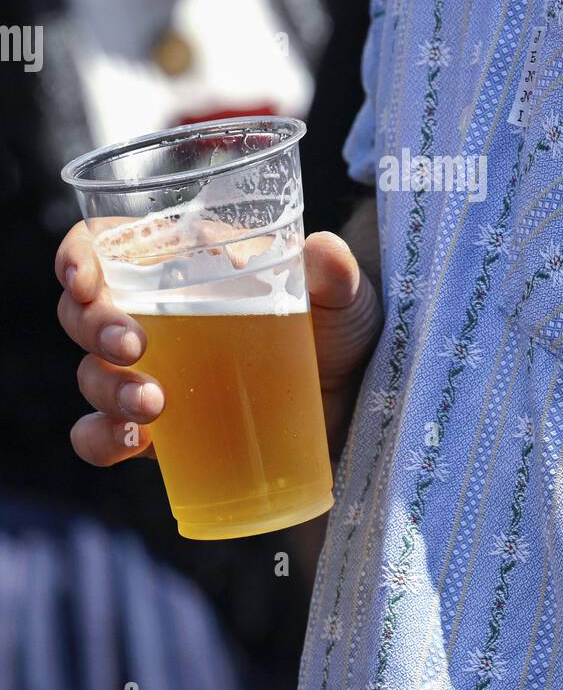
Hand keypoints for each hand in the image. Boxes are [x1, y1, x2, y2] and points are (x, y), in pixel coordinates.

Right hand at [55, 223, 382, 466]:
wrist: (358, 412)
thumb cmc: (342, 337)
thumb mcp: (345, 300)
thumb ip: (335, 274)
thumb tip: (323, 249)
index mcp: (185, 266)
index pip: (105, 246)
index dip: (77, 256)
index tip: (86, 281)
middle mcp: (157, 316)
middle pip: (83, 310)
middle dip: (93, 327)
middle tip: (133, 347)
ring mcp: (153, 374)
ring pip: (91, 373)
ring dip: (106, 388)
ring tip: (154, 405)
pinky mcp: (159, 430)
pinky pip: (102, 435)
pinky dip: (102, 439)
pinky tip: (130, 443)